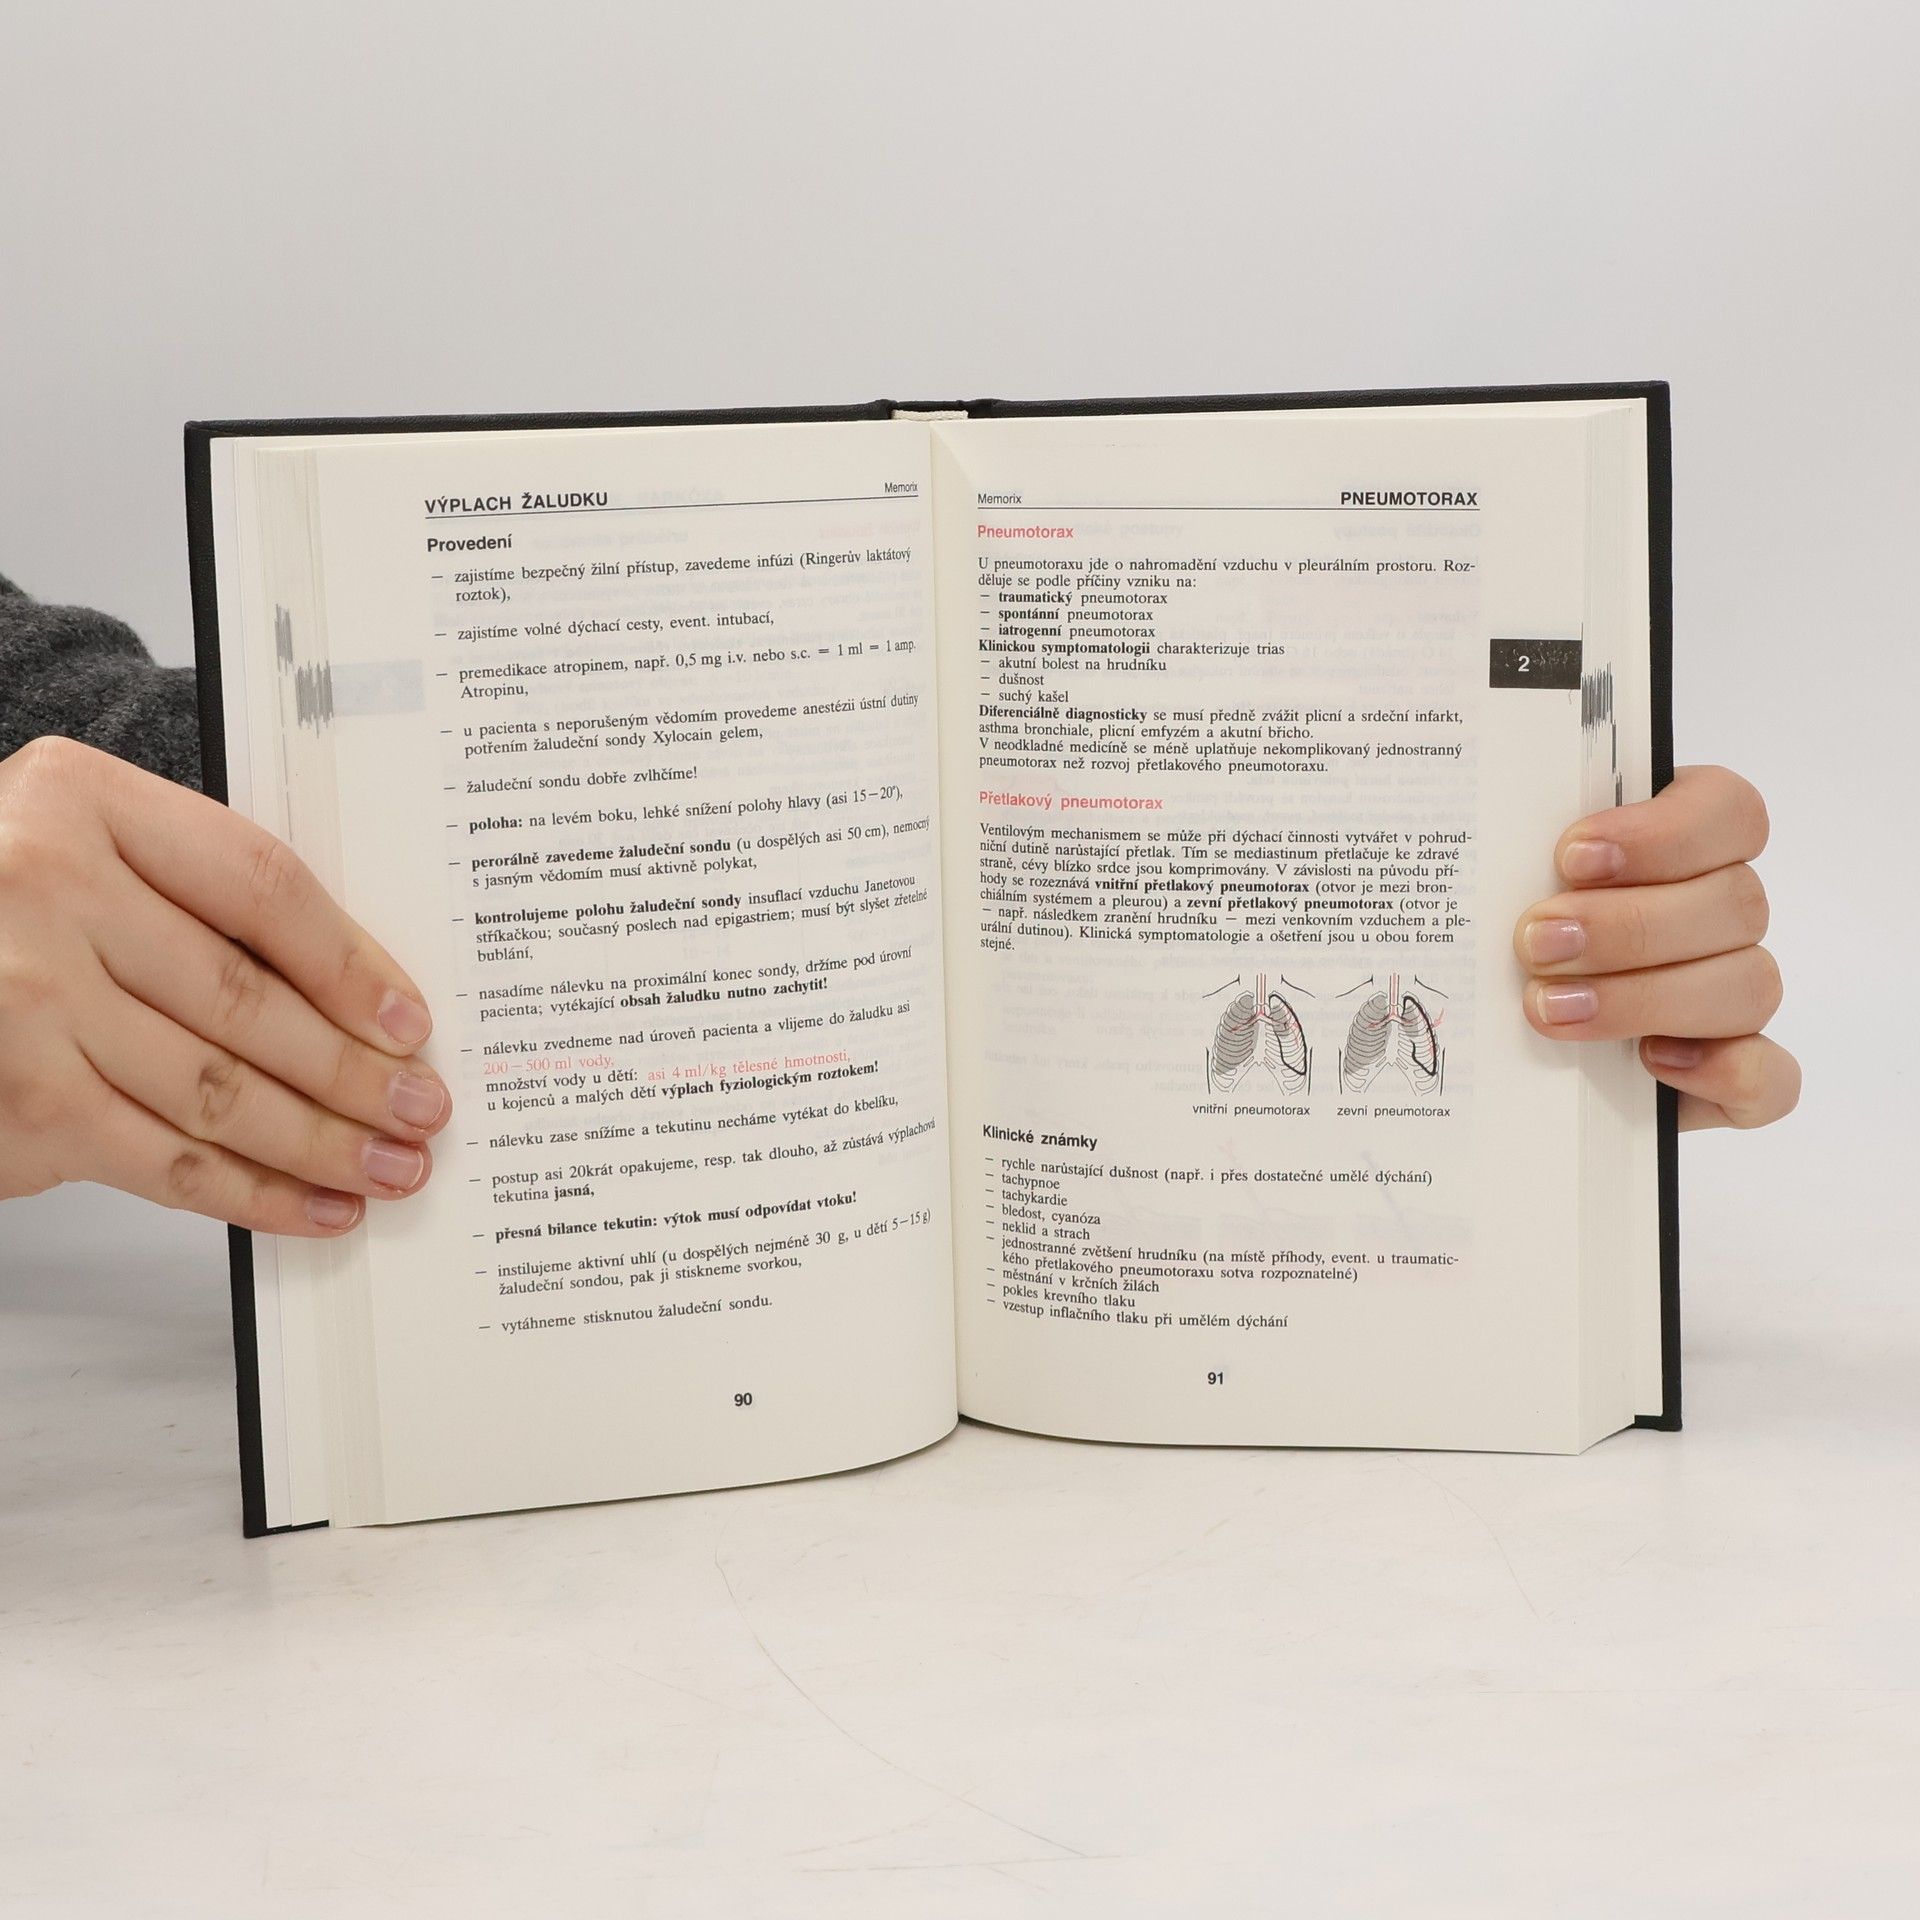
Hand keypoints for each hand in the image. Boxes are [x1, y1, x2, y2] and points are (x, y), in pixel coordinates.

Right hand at [0, 737, 449, 1233]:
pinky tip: (311, 1204)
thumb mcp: (86, 855)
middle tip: (421, 1108)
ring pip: (218, 1089)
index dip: (351, 964)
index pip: (261, 886)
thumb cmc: (3, 912)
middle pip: (247, 997)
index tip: (408, 1022)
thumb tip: (355, 999)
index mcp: (84, 803)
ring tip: (388, 1165)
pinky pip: (164, 1159)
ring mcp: (27, 1000)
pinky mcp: (22, 1102)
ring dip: (321, 1142)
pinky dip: (252, 1193)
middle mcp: (49, 892)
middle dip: (354, 1071)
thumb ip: (194, 898)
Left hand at [1514, 765, 1798, 1130]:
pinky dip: (1721, 1071)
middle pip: (1735, 904)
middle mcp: (1718, 916)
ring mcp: (1730, 996)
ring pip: (1748, 986)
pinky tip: (1650, 1059)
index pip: (1729, 811)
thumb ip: (1508, 835)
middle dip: (1628, 926)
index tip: (1571, 856)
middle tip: (1537, 942)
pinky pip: (1768, 1079)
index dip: (1665, 832)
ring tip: (1549, 1007)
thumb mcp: (1497, 872)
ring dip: (1647, 996)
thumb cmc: (1494, 929)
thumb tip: (1457, 774)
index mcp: (1680, 842)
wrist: (1482, 1036)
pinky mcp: (1730, 1073)